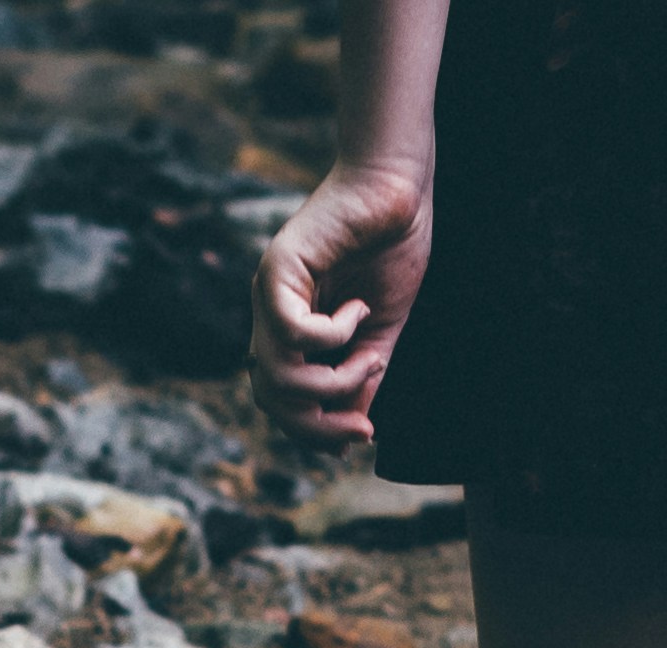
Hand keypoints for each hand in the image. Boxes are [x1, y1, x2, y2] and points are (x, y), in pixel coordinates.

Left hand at [250, 160, 431, 447]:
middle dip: (318, 426)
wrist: (397, 191)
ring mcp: (269, 292)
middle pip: (271, 399)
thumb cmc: (391, 251)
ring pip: (278, 375)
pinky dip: (332, 336)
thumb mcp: (376, 336)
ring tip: (370, 358)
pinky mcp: (277, 268)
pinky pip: (294, 333)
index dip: (313, 432)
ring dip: (333, 384)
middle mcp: (271, 313)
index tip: (361, 435)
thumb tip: (347, 437)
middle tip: (363, 427)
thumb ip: (358, 381)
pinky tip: (357, 310)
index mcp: (291, 330)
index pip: (280, 402)